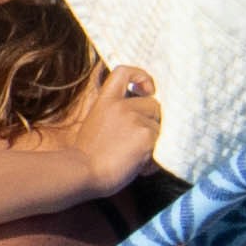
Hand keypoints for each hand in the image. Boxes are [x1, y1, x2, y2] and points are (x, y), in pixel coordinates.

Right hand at [61, 60, 165, 193]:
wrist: (84, 173)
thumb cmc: (86, 157)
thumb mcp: (95, 124)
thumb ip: (114, 115)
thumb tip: (138, 117)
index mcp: (105, 101)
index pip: (124, 72)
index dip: (141, 77)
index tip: (147, 90)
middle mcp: (122, 106)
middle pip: (153, 104)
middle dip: (151, 122)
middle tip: (136, 143)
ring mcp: (135, 119)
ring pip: (159, 127)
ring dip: (152, 142)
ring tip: (134, 158)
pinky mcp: (146, 136)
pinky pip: (161, 145)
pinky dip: (153, 158)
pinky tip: (139, 167)